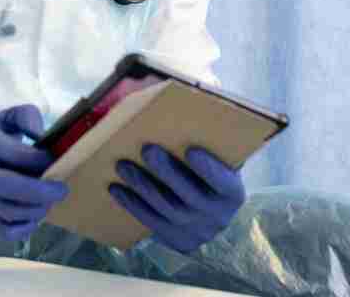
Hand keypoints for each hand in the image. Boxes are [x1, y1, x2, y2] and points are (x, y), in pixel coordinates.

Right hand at [0, 104, 68, 240]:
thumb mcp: (5, 120)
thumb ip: (27, 117)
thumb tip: (42, 134)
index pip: (21, 156)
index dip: (44, 161)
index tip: (58, 161)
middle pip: (11, 187)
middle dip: (42, 192)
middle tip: (62, 191)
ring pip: (10, 211)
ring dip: (36, 210)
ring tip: (48, 203)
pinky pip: (4, 231)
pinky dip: (24, 227)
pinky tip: (33, 217)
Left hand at [108, 145, 245, 253]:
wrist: (207, 205)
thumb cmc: (207, 167)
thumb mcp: (214, 156)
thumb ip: (203, 139)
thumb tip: (174, 108)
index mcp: (232, 193)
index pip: (223, 182)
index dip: (209, 169)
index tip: (191, 150)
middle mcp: (218, 217)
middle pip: (190, 196)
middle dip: (167, 172)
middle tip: (147, 149)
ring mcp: (197, 232)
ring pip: (167, 210)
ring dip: (143, 187)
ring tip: (123, 165)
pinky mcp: (176, 240)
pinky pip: (151, 223)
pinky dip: (133, 205)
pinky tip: (117, 188)